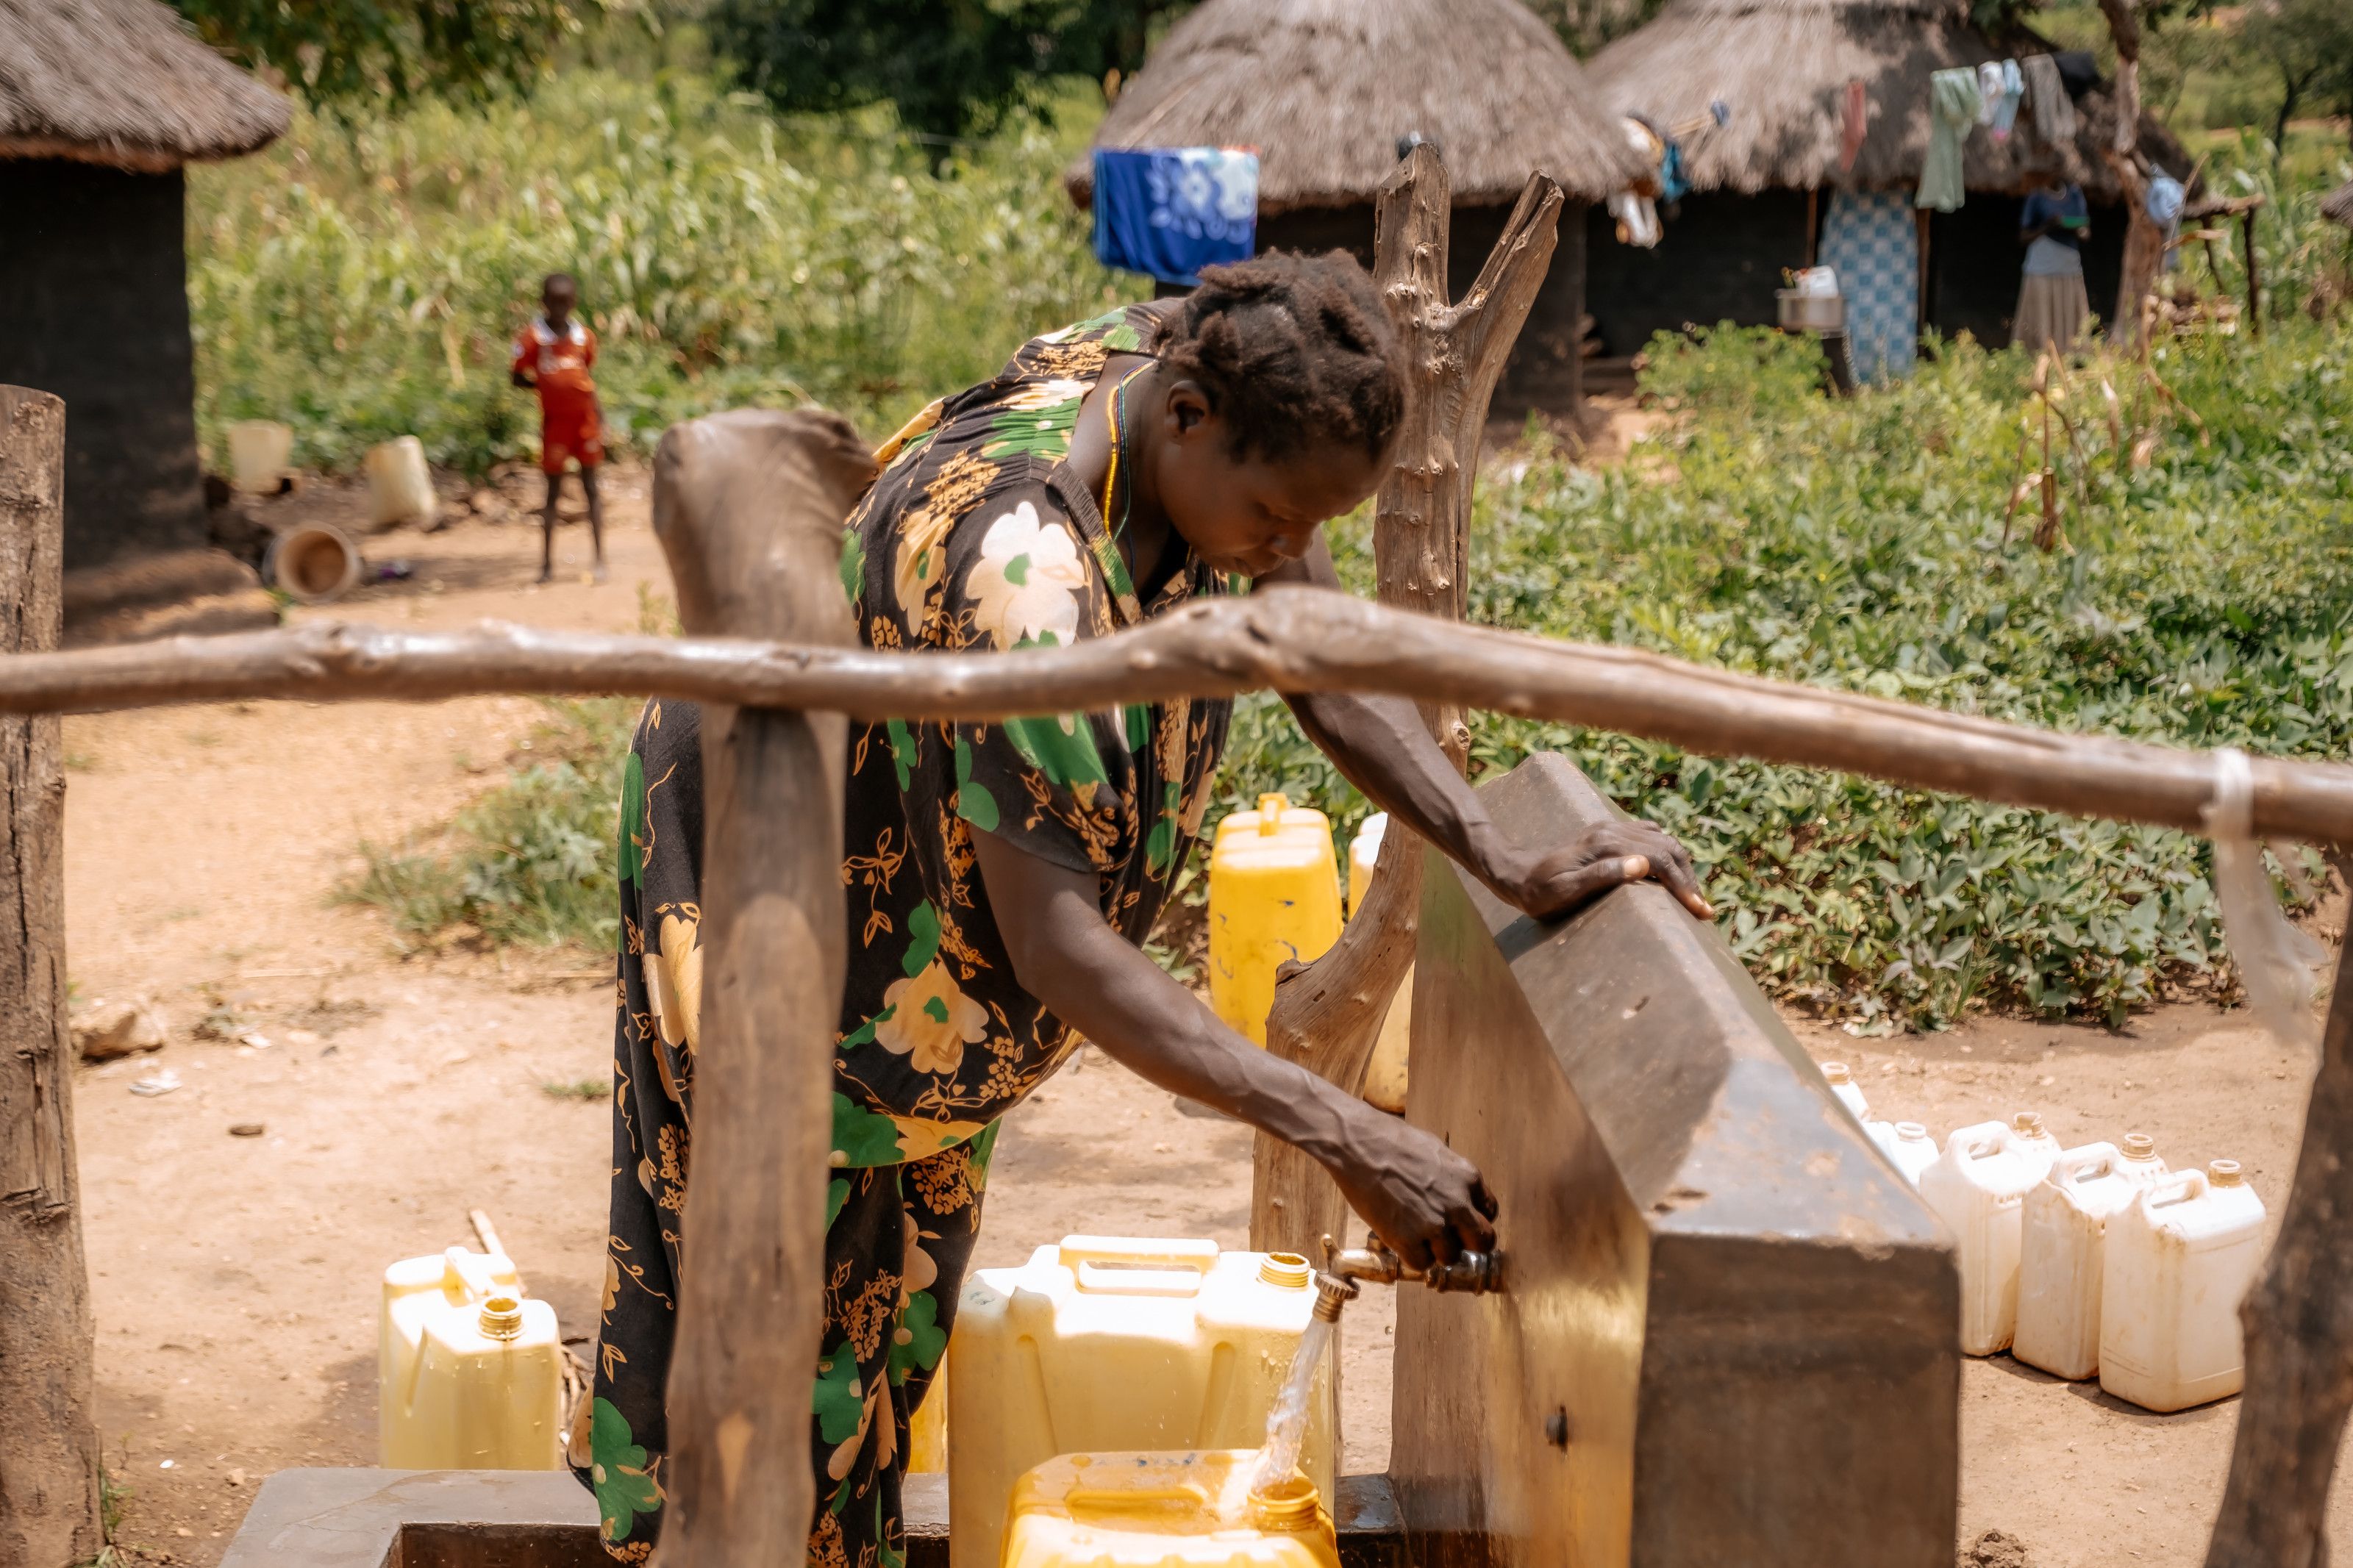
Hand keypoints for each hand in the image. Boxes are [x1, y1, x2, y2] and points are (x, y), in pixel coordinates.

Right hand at [1323, 1108, 1497, 1271]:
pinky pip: (1422, 1265)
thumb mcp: (1435, 1150)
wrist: (1357, 1144)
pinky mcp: (1407, 1239)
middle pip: (1483, 1242)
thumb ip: (1452, 1177)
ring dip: (1436, 1251)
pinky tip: (1401, 1240)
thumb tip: (1457, 1194)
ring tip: (1417, 1236)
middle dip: (1467, 1243)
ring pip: (1451, 1258)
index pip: (1490, 1212)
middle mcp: (1457, 1204)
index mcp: (1468, 1177)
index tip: (1458, 1221)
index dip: (1472, 1219)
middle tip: (1448, 1239)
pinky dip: (1412, 1257)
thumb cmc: (1391, 1140)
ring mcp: (1433, 1224)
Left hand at [1491, 819, 1712, 922]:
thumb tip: (1642, 865)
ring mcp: (1611, 829)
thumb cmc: (1536, 891)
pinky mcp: (1608, 833)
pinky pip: (1649, 836)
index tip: (1700, 911)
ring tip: (1691, 897)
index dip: (1683, 886)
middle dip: (1689, 879)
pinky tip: (1669, 875)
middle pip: (1668, 848)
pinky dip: (1667, 854)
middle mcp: (1612, 831)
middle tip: (1702, 911)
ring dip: (1681, 866)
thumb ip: (1602, 876)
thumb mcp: (1564, 891)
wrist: (1513, 871)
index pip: (1659, 861)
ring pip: (1663, 841)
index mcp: (1606, 845)